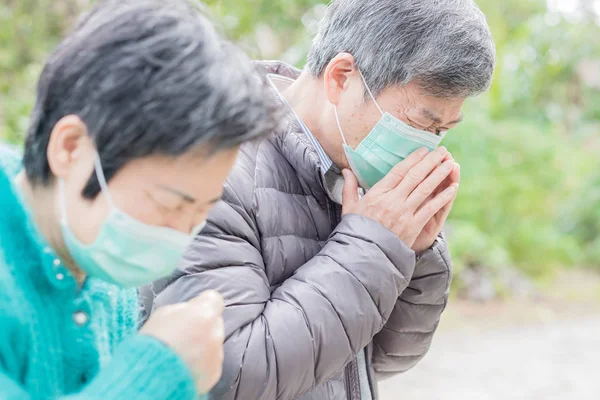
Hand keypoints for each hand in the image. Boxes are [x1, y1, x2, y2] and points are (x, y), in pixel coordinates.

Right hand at [140, 290, 224, 394]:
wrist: (152, 378)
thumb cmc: (153, 344)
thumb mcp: (162, 314)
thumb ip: (182, 309)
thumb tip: (189, 310)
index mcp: (204, 313)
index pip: (214, 298)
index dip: (203, 303)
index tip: (194, 310)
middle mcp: (215, 332)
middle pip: (213, 323)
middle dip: (202, 327)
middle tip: (182, 335)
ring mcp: (217, 354)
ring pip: (213, 343)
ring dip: (202, 346)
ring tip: (180, 354)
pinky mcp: (214, 372)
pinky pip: (210, 362)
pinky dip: (201, 364)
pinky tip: (184, 366)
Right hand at [342, 147, 457, 249]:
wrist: (364, 254)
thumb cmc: (356, 230)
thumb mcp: (349, 207)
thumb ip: (349, 187)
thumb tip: (345, 170)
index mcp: (378, 193)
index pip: (399, 171)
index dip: (413, 159)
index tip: (424, 150)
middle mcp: (393, 200)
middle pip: (415, 176)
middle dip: (430, 161)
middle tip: (442, 151)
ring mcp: (404, 213)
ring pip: (425, 188)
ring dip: (440, 174)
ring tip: (450, 163)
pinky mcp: (413, 226)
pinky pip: (431, 208)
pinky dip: (443, 197)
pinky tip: (452, 187)